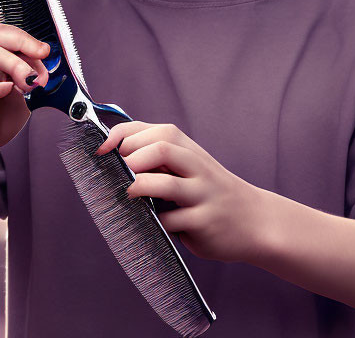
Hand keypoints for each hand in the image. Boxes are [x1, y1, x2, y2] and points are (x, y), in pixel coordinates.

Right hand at [0, 22, 50, 164]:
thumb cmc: (2, 110)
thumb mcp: (24, 88)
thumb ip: (31, 73)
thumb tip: (42, 63)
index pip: (6, 32)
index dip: (27, 37)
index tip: (46, 51)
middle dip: (21, 42)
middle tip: (41, 54)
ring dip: (12, 63)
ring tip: (29, 81)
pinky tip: (6, 91)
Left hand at [96, 121, 263, 263]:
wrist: (253, 218)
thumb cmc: (209, 190)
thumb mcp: (188, 165)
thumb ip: (158, 156)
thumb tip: (112, 154)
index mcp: (189, 149)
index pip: (154, 131)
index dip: (122, 137)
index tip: (101, 149)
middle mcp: (197, 166)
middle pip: (162, 148)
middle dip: (133, 159)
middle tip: (119, 173)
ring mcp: (202, 194)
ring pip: (167, 185)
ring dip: (141, 188)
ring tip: (130, 195)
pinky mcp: (204, 221)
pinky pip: (173, 221)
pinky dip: (158, 222)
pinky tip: (156, 223)